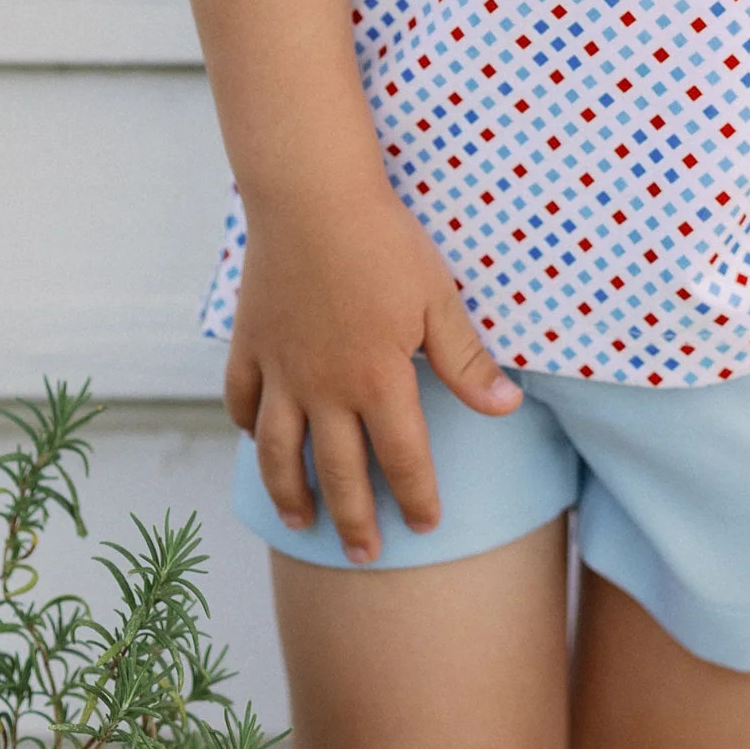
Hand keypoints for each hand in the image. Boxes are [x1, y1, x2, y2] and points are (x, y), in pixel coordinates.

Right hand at [224, 182, 522, 564]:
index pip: (402, 460)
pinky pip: (242, 401)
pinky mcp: (249, 344)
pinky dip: (247, 427)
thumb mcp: (438, 298)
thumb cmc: (384, 241)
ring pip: (279, 453)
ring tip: (301, 522)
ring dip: (290, 494)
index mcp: (378, 381)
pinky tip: (256, 441)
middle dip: (354, 520)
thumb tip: (507, 407)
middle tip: (365, 552)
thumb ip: (466, 360)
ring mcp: (282, 371)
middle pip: (338, 474)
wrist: (311, 196)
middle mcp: (325, 390)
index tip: (426, 525)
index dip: (417, 498)